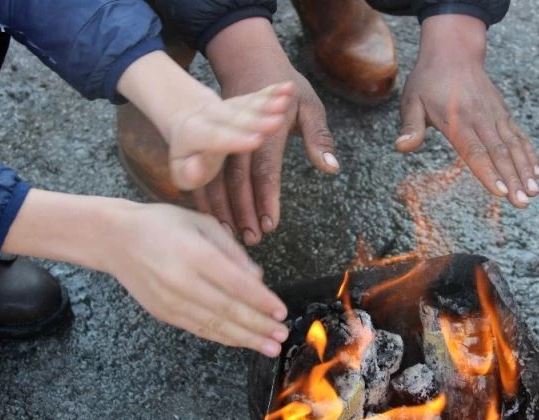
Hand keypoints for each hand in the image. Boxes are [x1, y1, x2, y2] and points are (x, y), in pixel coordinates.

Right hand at [106, 202, 288, 355]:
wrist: (115, 239)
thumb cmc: (162, 225)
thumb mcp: (202, 223)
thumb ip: (232, 251)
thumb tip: (257, 279)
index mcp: (194, 254)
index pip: (235, 283)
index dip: (261, 301)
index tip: (282, 312)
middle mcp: (181, 281)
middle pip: (227, 310)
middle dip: (258, 326)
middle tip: (281, 336)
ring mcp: (170, 301)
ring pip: (214, 325)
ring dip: (245, 339)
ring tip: (269, 347)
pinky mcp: (163, 313)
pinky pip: (199, 329)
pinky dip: (223, 337)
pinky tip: (242, 342)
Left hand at [168, 82, 296, 190]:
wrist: (183, 118)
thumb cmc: (185, 156)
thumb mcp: (178, 170)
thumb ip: (188, 174)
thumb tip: (197, 172)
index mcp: (194, 133)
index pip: (215, 137)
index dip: (234, 139)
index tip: (256, 140)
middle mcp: (211, 116)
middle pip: (236, 118)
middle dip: (257, 120)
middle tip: (278, 121)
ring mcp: (228, 107)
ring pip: (249, 104)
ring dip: (268, 103)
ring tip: (286, 101)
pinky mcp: (241, 102)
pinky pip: (258, 96)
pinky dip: (273, 92)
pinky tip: (288, 88)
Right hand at [202, 18, 337, 244]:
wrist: (251, 62)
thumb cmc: (288, 89)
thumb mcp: (310, 106)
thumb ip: (319, 138)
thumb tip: (330, 167)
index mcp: (268, 127)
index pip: (265, 169)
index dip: (267, 197)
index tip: (270, 223)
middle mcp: (241, 133)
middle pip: (238, 178)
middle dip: (243, 210)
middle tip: (252, 238)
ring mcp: (224, 136)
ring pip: (218, 178)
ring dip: (225, 208)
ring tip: (235, 234)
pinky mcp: (215, 140)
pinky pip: (208, 172)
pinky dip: (210, 197)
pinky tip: (217, 218)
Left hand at [396, 15, 538, 207]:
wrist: (454, 51)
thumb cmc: (428, 81)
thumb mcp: (412, 101)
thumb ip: (410, 127)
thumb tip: (401, 147)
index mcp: (457, 121)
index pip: (475, 151)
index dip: (488, 172)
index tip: (501, 192)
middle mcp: (480, 119)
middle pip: (499, 153)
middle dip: (513, 179)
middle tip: (522, 202)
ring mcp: (495, 116)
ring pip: (513, 146)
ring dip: (525, 170)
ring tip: (534, 192)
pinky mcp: (503, 114)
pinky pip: (519, 136)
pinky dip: (529, 154)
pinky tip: (537, 173)